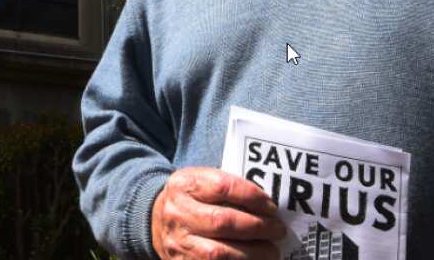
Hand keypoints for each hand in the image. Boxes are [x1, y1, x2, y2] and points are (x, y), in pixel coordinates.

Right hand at [151, 167, 286, 259]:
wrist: (155, 220)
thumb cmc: (191, 199)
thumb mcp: (200, 182)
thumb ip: (227, 187)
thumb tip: (267, 207)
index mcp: (184, 185)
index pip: (222, 187)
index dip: (252, 197)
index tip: (271, 206)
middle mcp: (177, 213)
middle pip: (222, 221)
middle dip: (257, 227)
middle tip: (278, 230)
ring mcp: (177, 242)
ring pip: (218, 253)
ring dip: (252, 253)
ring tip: (271, 251)